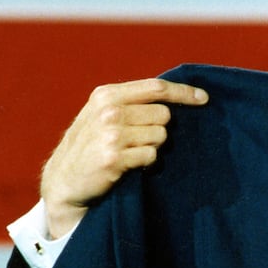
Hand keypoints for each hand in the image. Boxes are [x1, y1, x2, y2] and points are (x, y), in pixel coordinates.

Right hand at [39, 79, 208, 238]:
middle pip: (163, 115)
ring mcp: (111, 134)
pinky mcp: (115, 158)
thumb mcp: (102, 114)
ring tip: (132, 153)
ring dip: (153, 147)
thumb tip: (174, 98)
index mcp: (106, 95)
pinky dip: (148, 163)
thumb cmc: (90, 145)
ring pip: (160, 136)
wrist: (64, 180)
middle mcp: (109, 111)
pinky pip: (152, 156)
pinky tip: (131, 165)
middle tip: (140, 140)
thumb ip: (131, 102)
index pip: (156, 87)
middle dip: (159, 129)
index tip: (204, 98)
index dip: (183, 92)